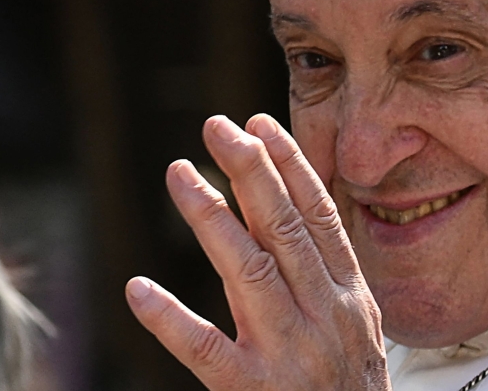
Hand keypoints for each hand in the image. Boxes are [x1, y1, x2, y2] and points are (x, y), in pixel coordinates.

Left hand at [126, 114, 388, 389]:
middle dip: (250, 171)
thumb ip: (318, 273)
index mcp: (349, 296)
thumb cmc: (347, 389)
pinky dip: (171, 319)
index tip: (258, 123)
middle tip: (216, 127)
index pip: (318, 217)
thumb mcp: (349, 325)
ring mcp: (289, 354)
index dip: (289, 166)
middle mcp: (324, 316)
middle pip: (284, 229)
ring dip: (210, 217)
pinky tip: (138, 289)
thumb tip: (276, 207)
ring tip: (178, 173)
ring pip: (247, 271)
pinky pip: (206, 350)